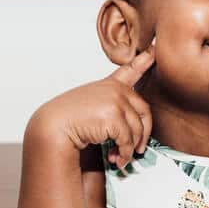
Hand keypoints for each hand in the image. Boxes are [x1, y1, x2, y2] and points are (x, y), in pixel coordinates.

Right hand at [28, 41, 154, 173]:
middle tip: (139, 149)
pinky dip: (124, 154)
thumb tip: (133, 133)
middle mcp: (115, 89)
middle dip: (143, 134)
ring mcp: (116, 100)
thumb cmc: (68, 120)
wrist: (53, 126)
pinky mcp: (114, 116)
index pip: (131, 69)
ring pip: (137, 130)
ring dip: (130, 149)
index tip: (155, 48)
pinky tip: (117, 159)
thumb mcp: (92, 105)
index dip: (145, 59)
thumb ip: (112, 109)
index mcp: (109, 85)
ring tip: (121, 157)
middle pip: (144, 112)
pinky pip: (128, 140)